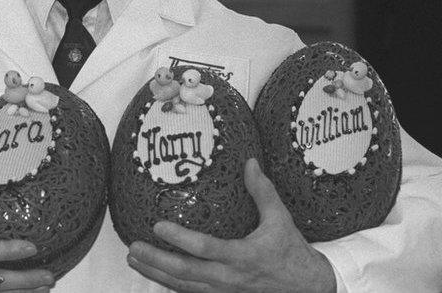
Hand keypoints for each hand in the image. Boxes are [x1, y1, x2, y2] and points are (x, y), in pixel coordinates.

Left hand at [127, 159, 334, 292]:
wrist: (307, 287)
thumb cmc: (292, 251)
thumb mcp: (280, 218)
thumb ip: (263, 191)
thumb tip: (250, 162)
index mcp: (244, 256)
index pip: (206, 249)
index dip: (180, 239)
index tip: (157, 226)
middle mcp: (231, 278)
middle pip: (186, 273)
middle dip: (156, 261)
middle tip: (133, 247)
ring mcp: (225, 291)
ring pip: (184, 286)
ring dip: (156, 274)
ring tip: (134, 259)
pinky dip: (170, 284)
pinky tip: (154, 273)